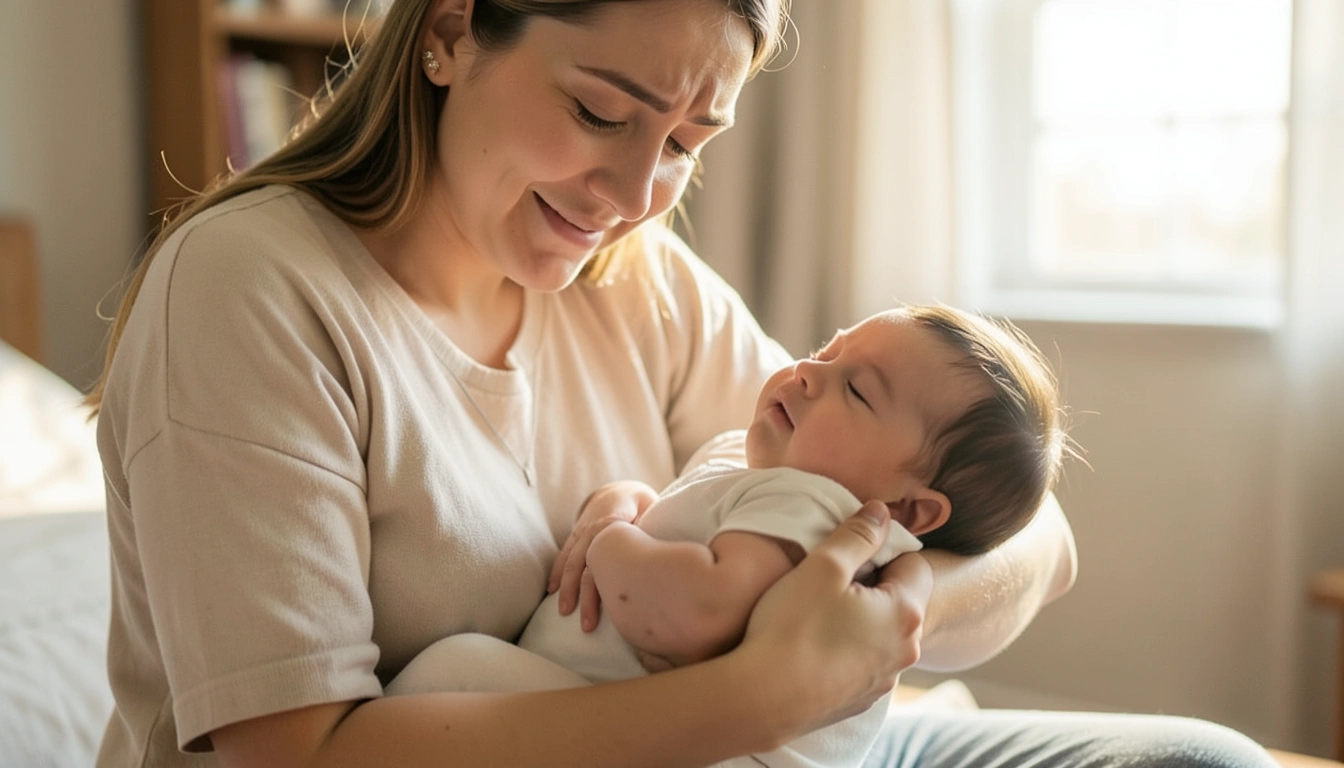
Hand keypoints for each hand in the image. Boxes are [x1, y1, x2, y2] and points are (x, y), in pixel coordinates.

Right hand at [548, 480, 657, 625]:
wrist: (618, 489)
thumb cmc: (641, 504)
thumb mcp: (650, 510)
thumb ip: (649, 529)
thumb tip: (655, 554)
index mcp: (611, 522)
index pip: (602, 554)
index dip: (600, 579)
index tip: (604, 602)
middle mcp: (592, 528)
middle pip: (583, 563)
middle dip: (581, 593)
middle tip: (586, 623)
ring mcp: (581, 531)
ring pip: (570, 560)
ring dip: (566, 587)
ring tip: (564, 612)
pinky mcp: (575, 535)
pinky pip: (564, 554)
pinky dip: (556, 573)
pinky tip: (552, 591)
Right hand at [738, 501, 933, 731]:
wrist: (762, 699)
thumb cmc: (793, 627)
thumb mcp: (824, 566)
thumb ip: (857, 534)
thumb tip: (881, 512)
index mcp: (905, 613)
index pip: (914, 563)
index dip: (882, 551)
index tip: (847, 557)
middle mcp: (906, 650)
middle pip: (900, 599)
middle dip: (872, 585)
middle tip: (828, 582)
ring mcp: (884, 681)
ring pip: (881, 633)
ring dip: (859, 619)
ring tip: (816, 616)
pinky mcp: (860, 701)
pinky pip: (863, 662)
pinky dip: (845, 650)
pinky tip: (811, 647)